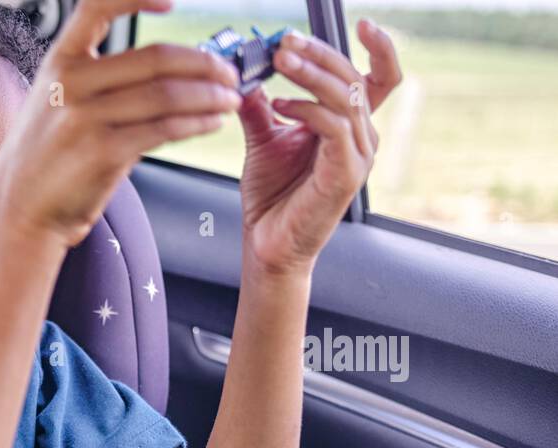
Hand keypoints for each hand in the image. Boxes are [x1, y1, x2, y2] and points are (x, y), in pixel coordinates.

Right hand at [0, 0, 243, 250]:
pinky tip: (210, 122)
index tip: (173, 2)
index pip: (99, 6)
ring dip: (209, 96)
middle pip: (155, 59)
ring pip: (167, 95)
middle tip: (227, 73)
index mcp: (59, 61)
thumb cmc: (46, 158)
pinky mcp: (102, 152)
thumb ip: (101, 81)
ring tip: (228, 100)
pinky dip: (196, 124)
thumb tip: (168, 70)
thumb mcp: (55, 102)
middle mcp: (70, 83)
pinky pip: (164, 129)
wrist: (20, 208)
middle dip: (204, 64)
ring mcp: (85, 118)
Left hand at [236, 20, 402, 274]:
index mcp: (349, 126)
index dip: (379, 46)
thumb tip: (247, 71)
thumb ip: (260, 106)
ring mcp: (358, 157)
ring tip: (278, 63)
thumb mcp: (263, 140)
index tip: (361, 22)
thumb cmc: (272, 198)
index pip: (379, 77)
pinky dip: (307, 109)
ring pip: (345, 97)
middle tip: (285, 43)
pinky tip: (280, 105)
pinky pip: (334, 128)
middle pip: (354, 78)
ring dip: (310, 75)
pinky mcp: (345, 175)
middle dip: (319, 54)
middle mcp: (362, 138)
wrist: (267, 246)